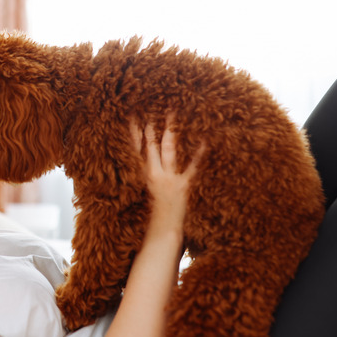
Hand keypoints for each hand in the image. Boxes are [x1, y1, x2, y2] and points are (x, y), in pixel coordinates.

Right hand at [130, 115, 204, 234]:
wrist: (163, 227)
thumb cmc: (153, 209)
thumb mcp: (144, 189)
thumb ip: (146, 171)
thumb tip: (145, 156)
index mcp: (142, 174)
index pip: (135, 149)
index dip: (133, 133)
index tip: (132, 117)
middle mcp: (153, 173)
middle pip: (151, 145)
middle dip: (152, 127)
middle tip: (154, 109)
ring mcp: (169, 178)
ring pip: (168, 149)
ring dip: (170, 131)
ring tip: (172, 115)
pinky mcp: (184, 184)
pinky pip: (192, 166)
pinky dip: (198, 153)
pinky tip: (203, 140)